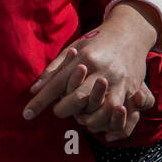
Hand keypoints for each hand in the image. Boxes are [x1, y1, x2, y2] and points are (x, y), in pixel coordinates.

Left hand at [23, 1, 159, 142]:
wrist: (130, 32)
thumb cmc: (97, 41)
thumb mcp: (73, 48)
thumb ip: (54, 69)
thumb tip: (34, 90)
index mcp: (85, 58)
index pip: (57, 84)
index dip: (40, 101)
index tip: (26, 114)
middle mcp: (102, 71)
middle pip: (78, 97)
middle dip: (63, 109)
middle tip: (58, 111)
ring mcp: (120, 81)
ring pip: (103, 109)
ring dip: (89, 120)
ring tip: (80, 119)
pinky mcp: (134, 90)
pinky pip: (125, 114)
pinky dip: (113, 125)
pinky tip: (104, 128)